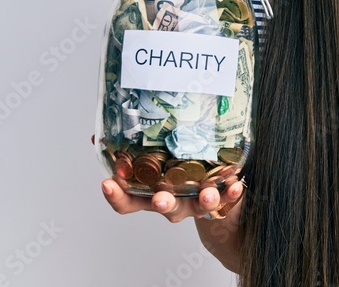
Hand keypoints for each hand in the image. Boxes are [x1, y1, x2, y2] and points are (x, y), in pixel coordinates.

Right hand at [94, 135, 244, 223]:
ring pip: (198, 206)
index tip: (107, 183)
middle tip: (160, 199)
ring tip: (208, 193)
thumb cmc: (178, 172)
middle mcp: (173, 201)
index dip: (116, 196)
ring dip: (203, 200)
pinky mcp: (220, 199)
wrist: (215, 196)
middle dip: (162, 203)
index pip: (128, 202)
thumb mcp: (154, 158)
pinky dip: (231, 193)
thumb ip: (132, 147)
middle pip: (164, 206)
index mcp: (152, 193)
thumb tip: (101, 133)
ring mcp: (196, 203)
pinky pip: (226, 199)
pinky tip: (236, 185)